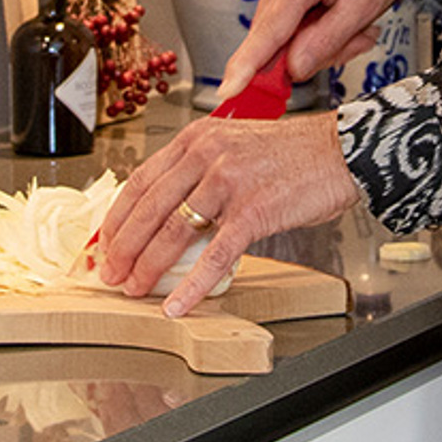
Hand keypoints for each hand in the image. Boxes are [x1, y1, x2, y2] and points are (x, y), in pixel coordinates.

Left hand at [97, 112, 359, 316]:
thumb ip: (198, 169)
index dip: (117, 216)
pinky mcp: (253, 210)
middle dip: (123, 247)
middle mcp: (207, 153)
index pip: (141, 179)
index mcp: (197, 137)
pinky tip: (177, 305)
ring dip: (148, 267)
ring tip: (134, 289)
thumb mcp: (232, 145)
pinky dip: (192, 285)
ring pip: (173, 232)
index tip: (104, 242)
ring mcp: (229, 181)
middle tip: (110, 274)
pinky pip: (214, 255)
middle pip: (150, 208)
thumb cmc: (289, 154)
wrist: (336, 152)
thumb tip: (162, 212)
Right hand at [216, 0, 440, 101]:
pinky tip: (345, 17)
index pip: (265, 35)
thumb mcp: (365, 5)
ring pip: (285, 38)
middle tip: (358, 39)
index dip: (245, 68)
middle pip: (276, 44)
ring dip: (320, 43)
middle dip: (313, 55)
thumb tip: (293, 69)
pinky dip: (317, 30)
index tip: (227, 93)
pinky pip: (291, 24)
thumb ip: (326, 40)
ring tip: (357, 24)